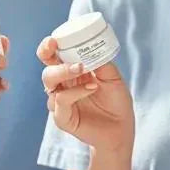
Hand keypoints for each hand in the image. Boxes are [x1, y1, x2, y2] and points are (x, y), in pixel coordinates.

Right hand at [38, 37, 133, 152]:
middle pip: (47, 69)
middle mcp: (63, 86)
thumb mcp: (113, 77)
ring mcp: (60, 102)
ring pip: (49, 83)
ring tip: (83, 69)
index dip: (48, 47)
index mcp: (71, 73)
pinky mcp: (61, 118)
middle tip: (69, 53)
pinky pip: (60, 101)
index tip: (53, 40)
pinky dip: (74, 92)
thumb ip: (101, 62)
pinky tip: (91, 88)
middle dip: (51, 57)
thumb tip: (91, 46)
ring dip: (64, 72)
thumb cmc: (116, 102)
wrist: (122, 129)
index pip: (52, 57)